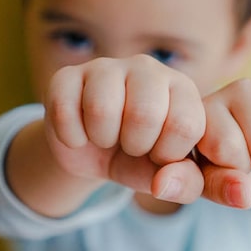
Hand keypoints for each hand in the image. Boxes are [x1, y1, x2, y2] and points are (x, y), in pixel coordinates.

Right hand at [43, 55, 206, 202]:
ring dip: (102, 138)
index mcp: (181, 88)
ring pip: (101, 108)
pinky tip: (80, 133)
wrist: (95, 154)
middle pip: (144, 114)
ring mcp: (105, 67)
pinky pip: (64, 110)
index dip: (168, 154)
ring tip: (107, 137)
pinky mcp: (66, 75)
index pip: (186, 124)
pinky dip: (71, 137)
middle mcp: (147, 68)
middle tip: (131, 145)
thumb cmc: (141, 159)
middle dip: (135, 146)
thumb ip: (185, 182)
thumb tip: (162, 183)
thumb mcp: (168, 175)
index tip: (159, 154)